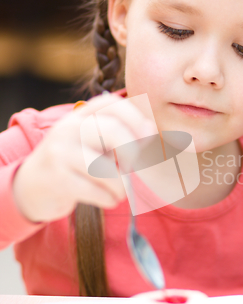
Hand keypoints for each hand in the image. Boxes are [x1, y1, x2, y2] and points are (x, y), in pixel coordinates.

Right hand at [12, 93, 155, 222]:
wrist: (31, 187)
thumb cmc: (76, 164)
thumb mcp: (95, 143)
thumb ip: (122, 135)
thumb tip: (150, 128)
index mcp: (81, 115)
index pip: (113, 103)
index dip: (136, 118)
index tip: (146, 138)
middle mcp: (69, 128)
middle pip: (113, 130)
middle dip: (132, 152)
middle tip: (131, 168)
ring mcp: (61, 152)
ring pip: (107, 168)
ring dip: (122, 186)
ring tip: (119, 191)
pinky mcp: (58, 179)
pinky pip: (98, 191)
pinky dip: (110, 199)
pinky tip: (107, 200)